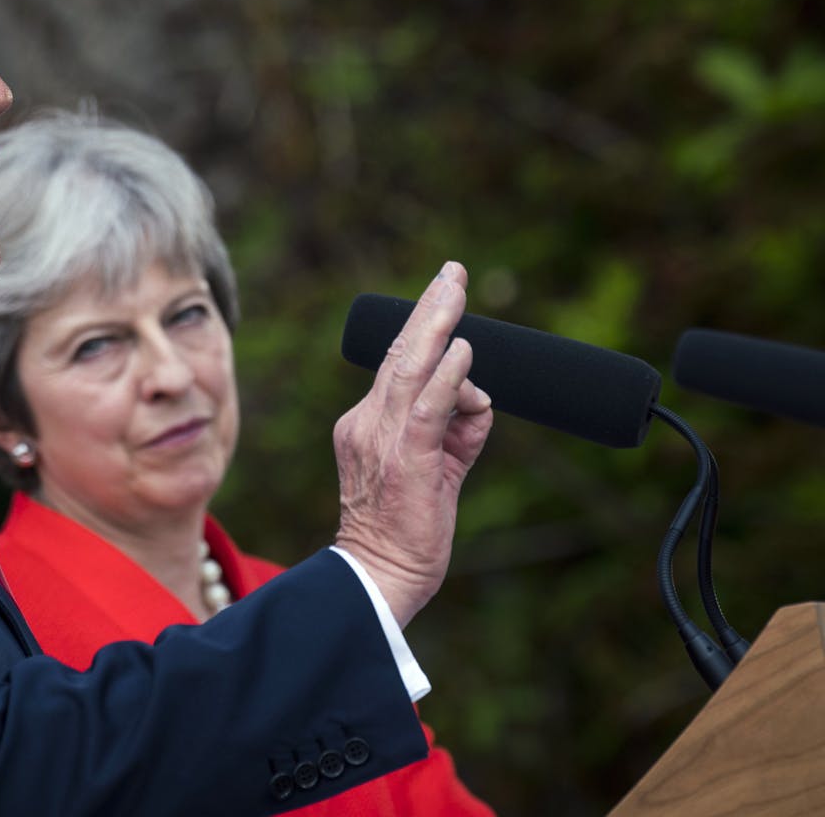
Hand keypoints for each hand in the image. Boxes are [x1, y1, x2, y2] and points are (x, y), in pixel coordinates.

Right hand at [333, 261, 492, 627]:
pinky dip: (446, 377)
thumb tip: (482, 400)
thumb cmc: (404, 532)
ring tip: (455, 289)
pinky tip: (462, 352)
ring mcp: (380, 437)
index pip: (397, 367)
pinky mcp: (404, 458)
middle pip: (400, 354)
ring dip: (437, 325)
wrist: (376, 577)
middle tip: (452, 271)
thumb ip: (457, 432)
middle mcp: (366, 422)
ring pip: (410, 369)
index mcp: (366, 424)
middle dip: (430, 309)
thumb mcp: (436, 472)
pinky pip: (427, 407)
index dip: (421, 328)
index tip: (441, 293)